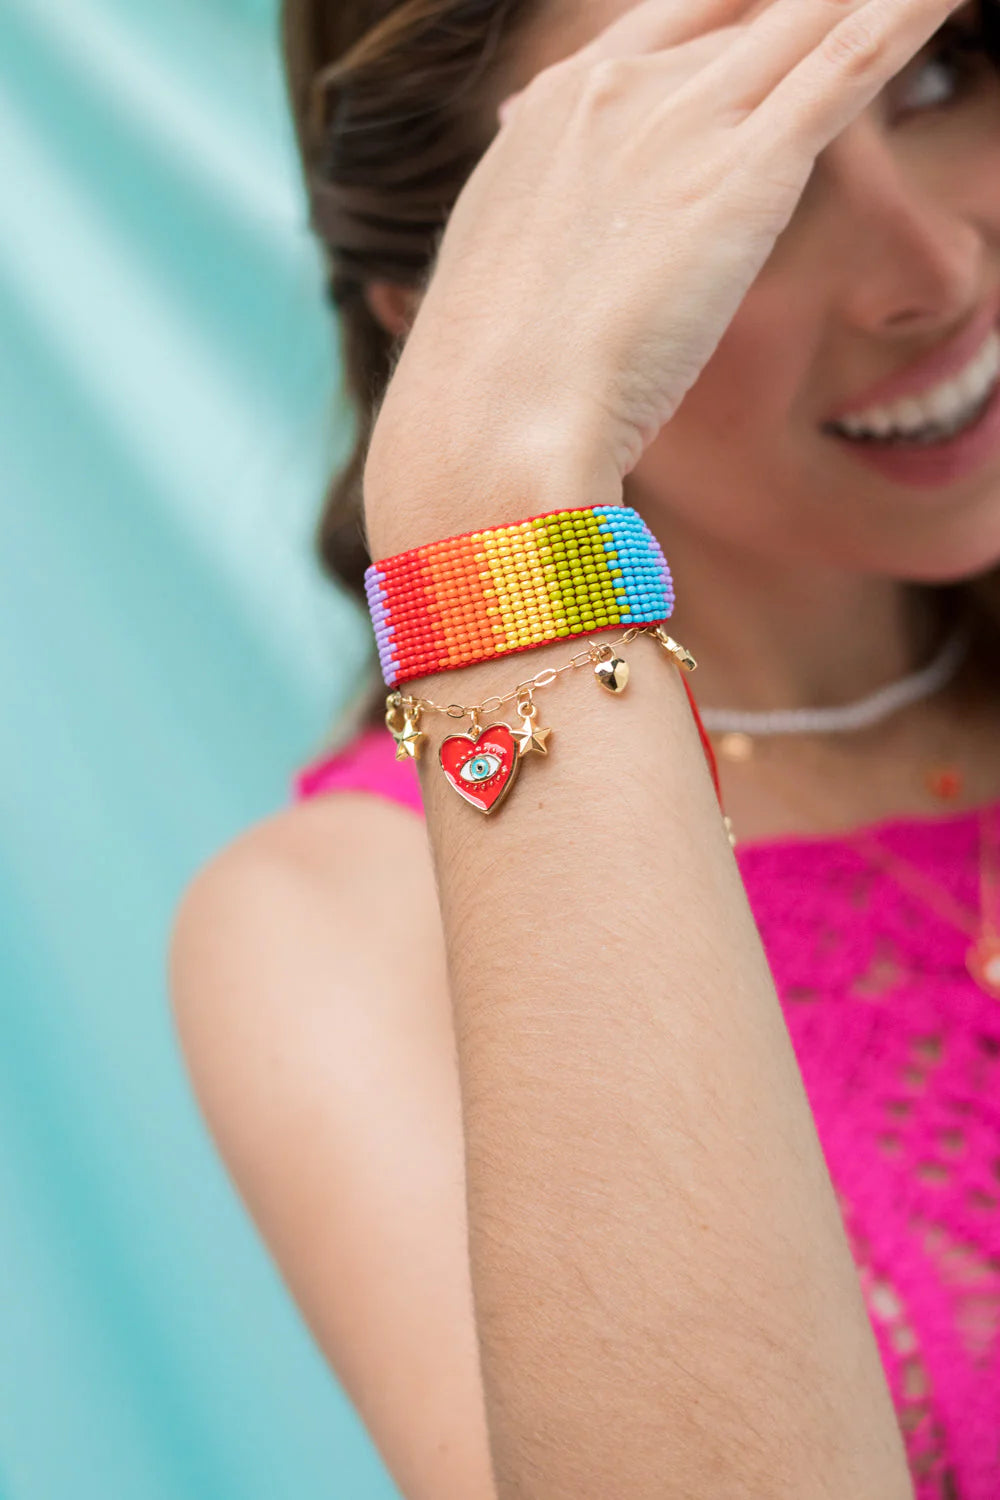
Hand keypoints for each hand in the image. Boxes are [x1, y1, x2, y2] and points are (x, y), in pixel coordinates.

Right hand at [369, 0, 967, 495]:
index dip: (733, 19)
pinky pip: (850, 61)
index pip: (669, 26)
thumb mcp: (508, 288)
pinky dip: (908, 17)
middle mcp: (616, 90)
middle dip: (802, 12)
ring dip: (864, 5)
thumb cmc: (487, 386)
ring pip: (803, 17)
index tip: (772, 28)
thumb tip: (572, 280)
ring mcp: (681, 121)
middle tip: (860, 14)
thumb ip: (555, 247)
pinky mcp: (746, 173)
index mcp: (552, 113)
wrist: (488, 417)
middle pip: (743, 10)